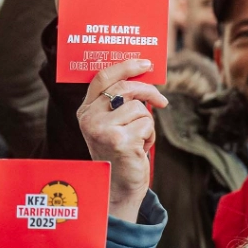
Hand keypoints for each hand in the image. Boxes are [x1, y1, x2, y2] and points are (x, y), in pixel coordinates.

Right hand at [77, 59, 166, 220]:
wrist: (118, 184)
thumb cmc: (120, 151)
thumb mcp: (114, 124)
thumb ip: (120, 102)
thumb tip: (145, 77)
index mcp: (85, 111)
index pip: (103, 78)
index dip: (126, 66)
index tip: (146, 62)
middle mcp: (90, 119)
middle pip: (125, 88)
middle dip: (149, 91)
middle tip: (161, 101)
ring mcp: (102, 130)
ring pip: (139, 109)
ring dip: (147, 123)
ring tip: (138, 139)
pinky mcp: (119, 141)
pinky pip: (147, 124)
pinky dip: (150, 136)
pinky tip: (139, 148)